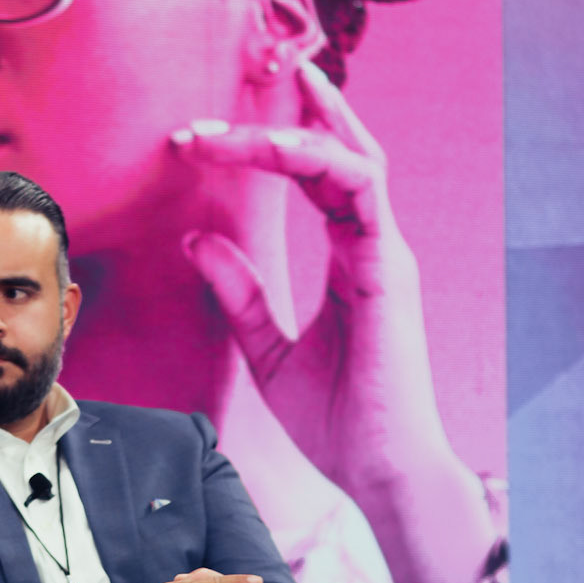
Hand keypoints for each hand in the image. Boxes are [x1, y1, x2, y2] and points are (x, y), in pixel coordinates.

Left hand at [173, 60, 493, 582]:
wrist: (380, 470)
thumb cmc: (337, 423)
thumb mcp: (267, 350)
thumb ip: (239, 292)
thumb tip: (196, 239)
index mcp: (352, 258)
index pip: (316, 176)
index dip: (261, 148)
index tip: (195, 143)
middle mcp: (374, 244)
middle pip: (336, 149)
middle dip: (280, 115)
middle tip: (208, 112)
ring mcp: (386, 251)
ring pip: (349, 156)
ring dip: (287, 130)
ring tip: (224, 128)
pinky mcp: (388, 267)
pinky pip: (359, 187)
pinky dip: (317, 156)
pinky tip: (270, 147)